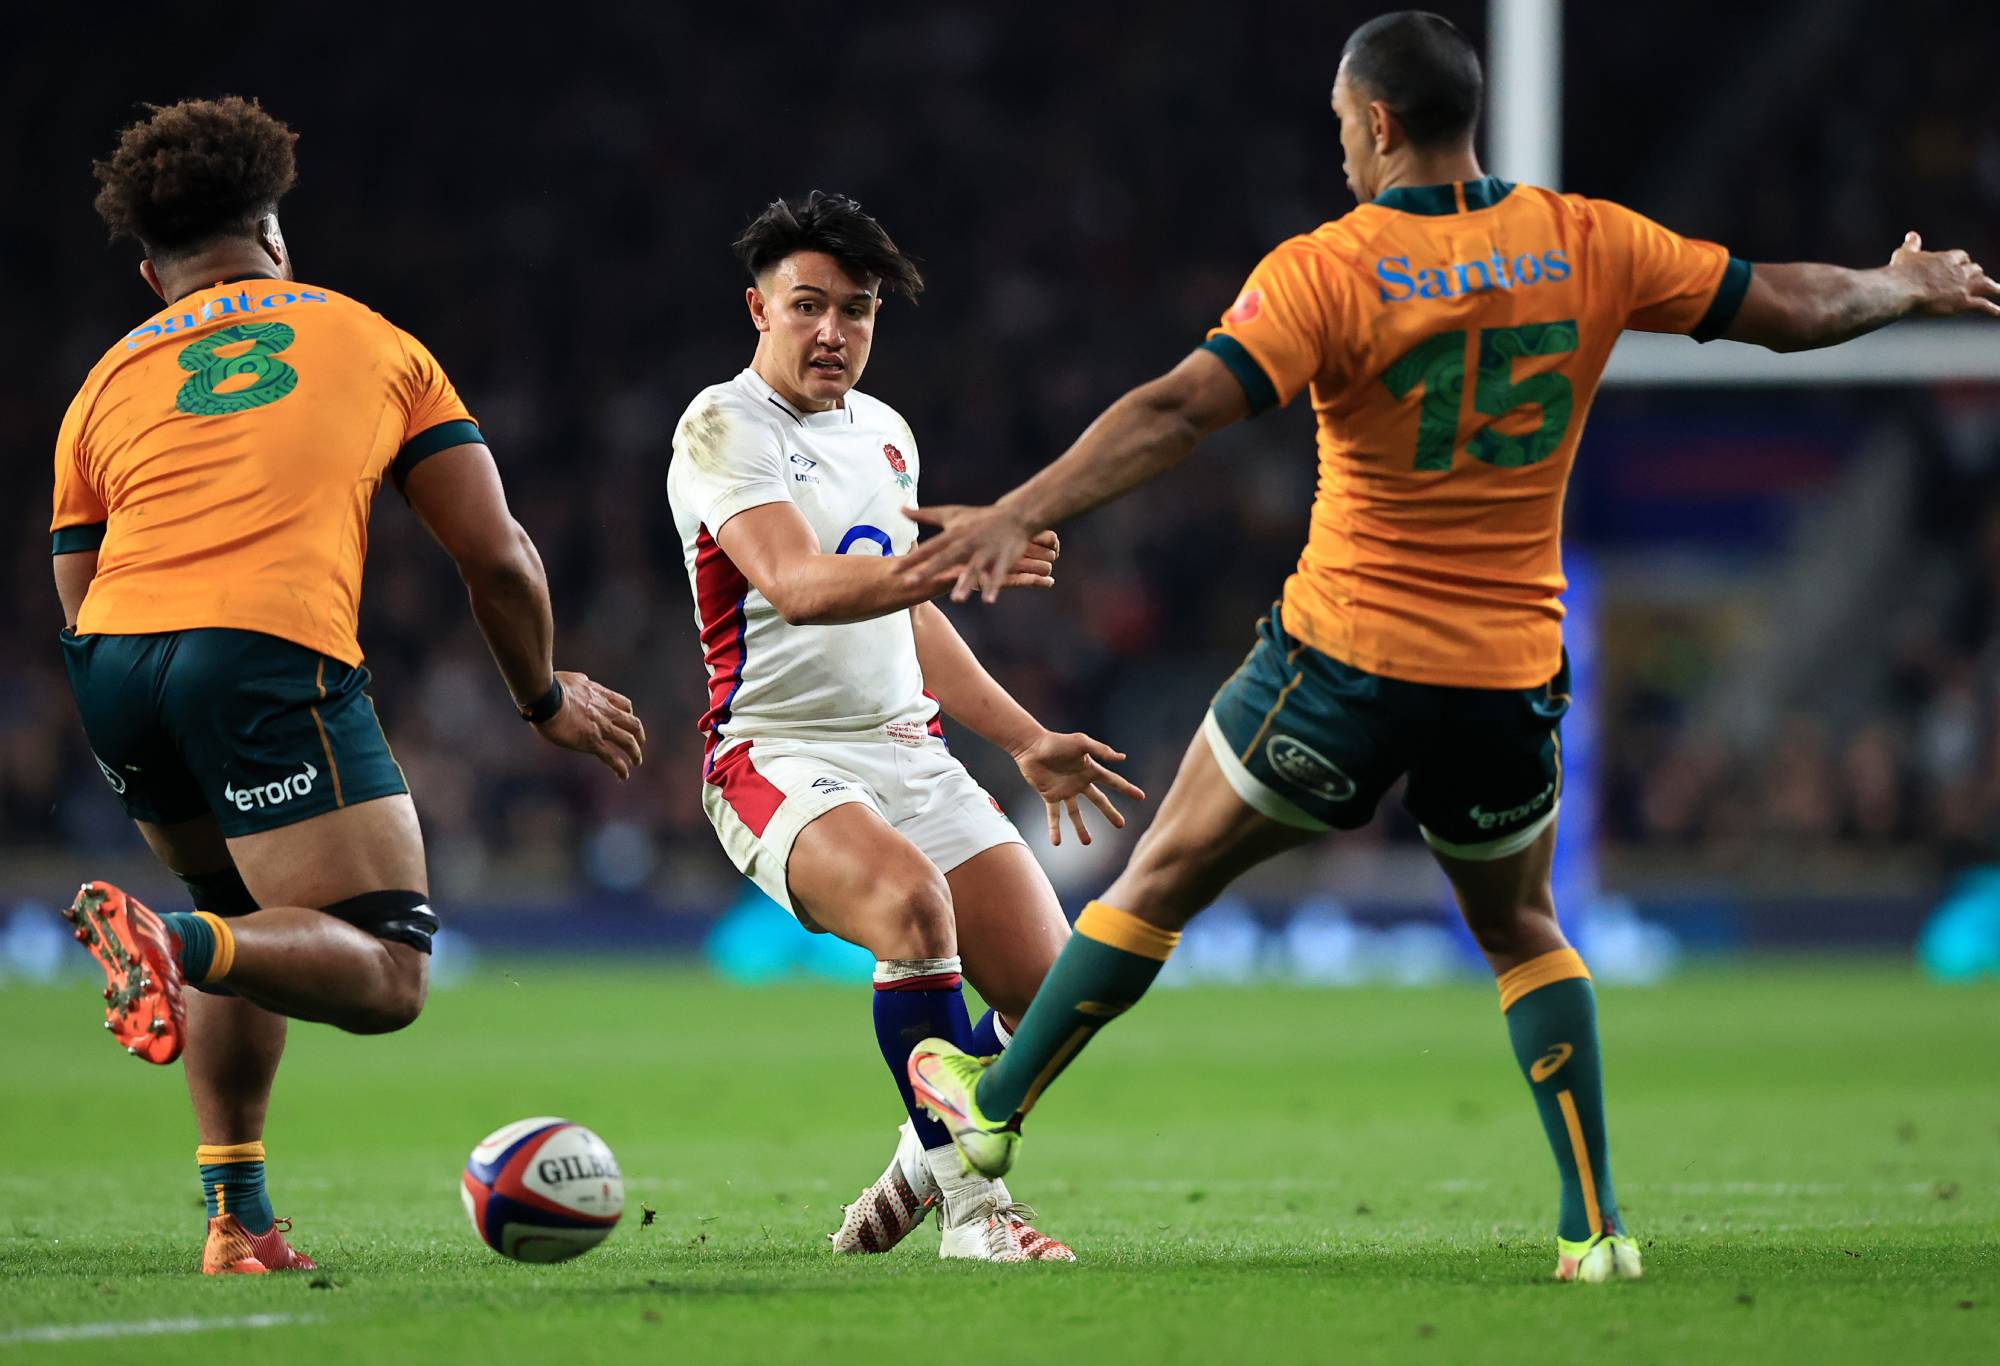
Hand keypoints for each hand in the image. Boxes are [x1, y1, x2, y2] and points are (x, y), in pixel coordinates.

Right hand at [533, 671, 646, 779]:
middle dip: (639, 735)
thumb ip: (581, 681)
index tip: (628, 721)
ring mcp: (601, 728)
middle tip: (639, 743)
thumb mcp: (573, 678)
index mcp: (601, 696)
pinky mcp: (591, 742)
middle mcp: (606, 712)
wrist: (546, 698)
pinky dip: (620, 768)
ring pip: (628, 742)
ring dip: (635, 753)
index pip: (624, 705)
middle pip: (633, 724)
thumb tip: (581, 681)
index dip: (629, 715)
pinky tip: (623, 776)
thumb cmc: (552, 687)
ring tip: (637, 762)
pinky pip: (611, 757)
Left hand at [899, 503, 1039, 603]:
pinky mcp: (1004, 558)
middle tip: (911, 583)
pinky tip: (988, 600)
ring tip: (956, 600)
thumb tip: (900, 509)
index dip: (911, 560)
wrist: (1015, 515)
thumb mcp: (951, 514)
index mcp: (954, 533)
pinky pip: (998, 575)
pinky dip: (994, 586)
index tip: (893, 571)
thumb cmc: (979, 517)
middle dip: (929, 571)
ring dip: (965, 583)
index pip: (929, 548)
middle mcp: (968, 542)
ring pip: (974, 568)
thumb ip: (925, 514)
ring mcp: (986, 550)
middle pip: (946, 558)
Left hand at [1009, 729, 1146, 845]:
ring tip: (1087, 842)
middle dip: (1110, 813)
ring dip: (1081, 828)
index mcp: (1090, 770)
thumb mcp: (1081, 742)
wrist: (1031, 746)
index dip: (1127, 789)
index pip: (1113, 782)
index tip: (1141, 796)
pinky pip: (1054, 815)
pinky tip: (1056, 842)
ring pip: (1076, 814)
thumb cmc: (1056, 741)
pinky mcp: (1049, 796)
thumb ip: (1101, 750)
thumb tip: (1122, 758)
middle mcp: (1080, 783)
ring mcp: (1065, 791)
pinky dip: (1054, 829)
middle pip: (1099, 801)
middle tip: (1121, 825)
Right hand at [1891, 231, 1999, 317]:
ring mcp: (1964, 287)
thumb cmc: (1904, 272)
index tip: (1962, 264)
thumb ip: (1912, 244)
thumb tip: (1912, 235)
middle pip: (1975, 270)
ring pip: (1985, 284)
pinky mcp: (1964, 302)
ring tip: (1999, 291)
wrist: (1905, 288)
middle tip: (1978, 280)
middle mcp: (1960, 271)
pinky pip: (1983, 305)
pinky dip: (1992, 309)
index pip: (1962, 257)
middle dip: (1976, 275)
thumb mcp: (1906, 254)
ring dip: (1993, 288)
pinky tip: (1999, 312)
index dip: (1962, 262)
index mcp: (1947, 258)